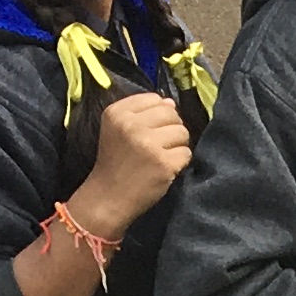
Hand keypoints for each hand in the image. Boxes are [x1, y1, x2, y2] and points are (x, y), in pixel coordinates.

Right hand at [74, 91, 193, 235]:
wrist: (109, 196)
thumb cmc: (116, 161)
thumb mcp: (118, 130)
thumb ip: (143, 113)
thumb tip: (171, 103)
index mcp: (117, 112)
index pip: (155, 99)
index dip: (159, 114)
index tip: (149, 130)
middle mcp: (131, 125)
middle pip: (172, 114)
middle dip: (171, 129)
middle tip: (159, 145)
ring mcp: (148, 144)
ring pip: (182, 132)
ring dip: (177, 145)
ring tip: (162, 156)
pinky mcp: (163, 163)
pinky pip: (186, 153)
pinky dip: (180, 162)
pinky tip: (165, 168)